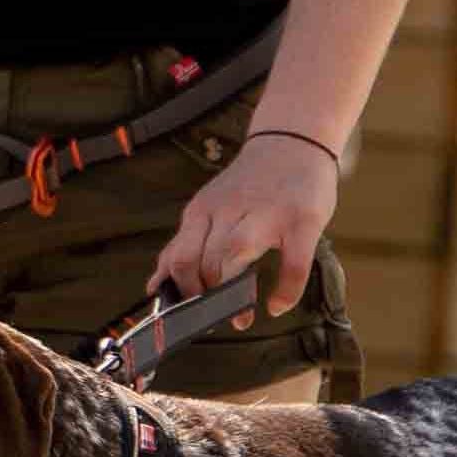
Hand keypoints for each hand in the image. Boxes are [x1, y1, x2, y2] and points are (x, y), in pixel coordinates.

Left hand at [151, 130, 339, 325]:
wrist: (293, 138)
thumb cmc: (250, 186)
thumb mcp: (208, 209)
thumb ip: (184, 246)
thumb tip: (154, 286)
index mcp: (203, 210)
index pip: (180, 258)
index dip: (180, 292)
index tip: (186, 314)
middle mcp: (231, 209)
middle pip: (205, 259)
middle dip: (205, 297)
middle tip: (215, 317)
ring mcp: (268, 213)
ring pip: (238, 255)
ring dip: (234, 294)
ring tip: (240, 317)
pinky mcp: (302, 220)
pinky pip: (293, 264)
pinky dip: (285, 292)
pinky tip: (277, 305)